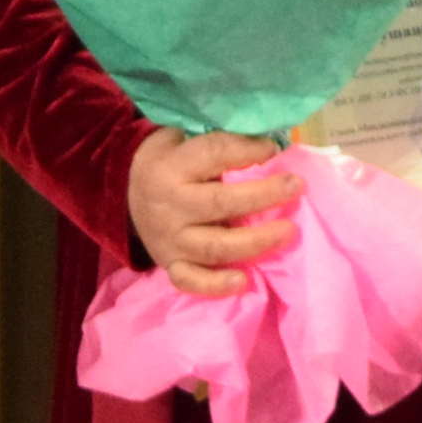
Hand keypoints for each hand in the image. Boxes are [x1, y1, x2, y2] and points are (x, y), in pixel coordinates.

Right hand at [127, 126, 301, 298]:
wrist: (124, 192)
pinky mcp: (170, 265)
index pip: (214, 154)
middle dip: (263, 195)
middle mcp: (169, 206)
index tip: (275, 149)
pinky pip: (192, 280)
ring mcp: (169, 240)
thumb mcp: (182, 138)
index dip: (247, 150)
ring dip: (255, 241)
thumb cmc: (169, 161)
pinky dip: (216, 285)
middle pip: (220, 203)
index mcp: (172, 167)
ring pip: (215, 246)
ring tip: (288, 232)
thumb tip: (270, 143)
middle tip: (296, 186)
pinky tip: (243, 280)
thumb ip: (219, 140)